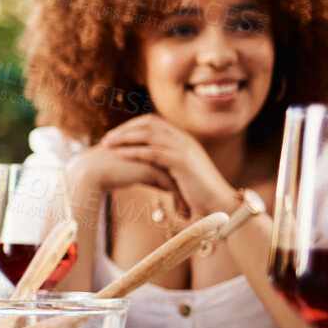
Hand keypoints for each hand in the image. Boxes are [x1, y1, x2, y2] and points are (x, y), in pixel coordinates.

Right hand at [68, 143, 186, 218]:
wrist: (91, 171)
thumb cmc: (105, 171)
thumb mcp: (130, 170)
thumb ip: (146, 172)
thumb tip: (158, 183)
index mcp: (151, 147)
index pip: (172, 164)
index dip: (178, 181)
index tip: (183, 198)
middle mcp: (156, 149)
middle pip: (178, 170)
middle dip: (186, 189)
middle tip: (192, 207)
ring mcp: (155, 158)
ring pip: (178, 178)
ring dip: (185, 197)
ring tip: (187, 215)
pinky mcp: (153, 168)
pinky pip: (172, 186)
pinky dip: (179, 200)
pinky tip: (182, 215)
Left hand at [98, 115, 240, 219]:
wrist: (221, 204)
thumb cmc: (199, 193)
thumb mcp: (181, 173)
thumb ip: (167, 163)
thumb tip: (147, 163)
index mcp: (184, 139)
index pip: (154, 122)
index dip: (132, 126)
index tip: (115, 134)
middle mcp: (184, 140)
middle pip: (149, 124)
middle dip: (125, 129)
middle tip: (106, 138)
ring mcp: (184, 150)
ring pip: (150, 135)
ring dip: (126, 138)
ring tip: (108, 145)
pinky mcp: (183, 163)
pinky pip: (154, 153)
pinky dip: (135, 152)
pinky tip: (120, 155)